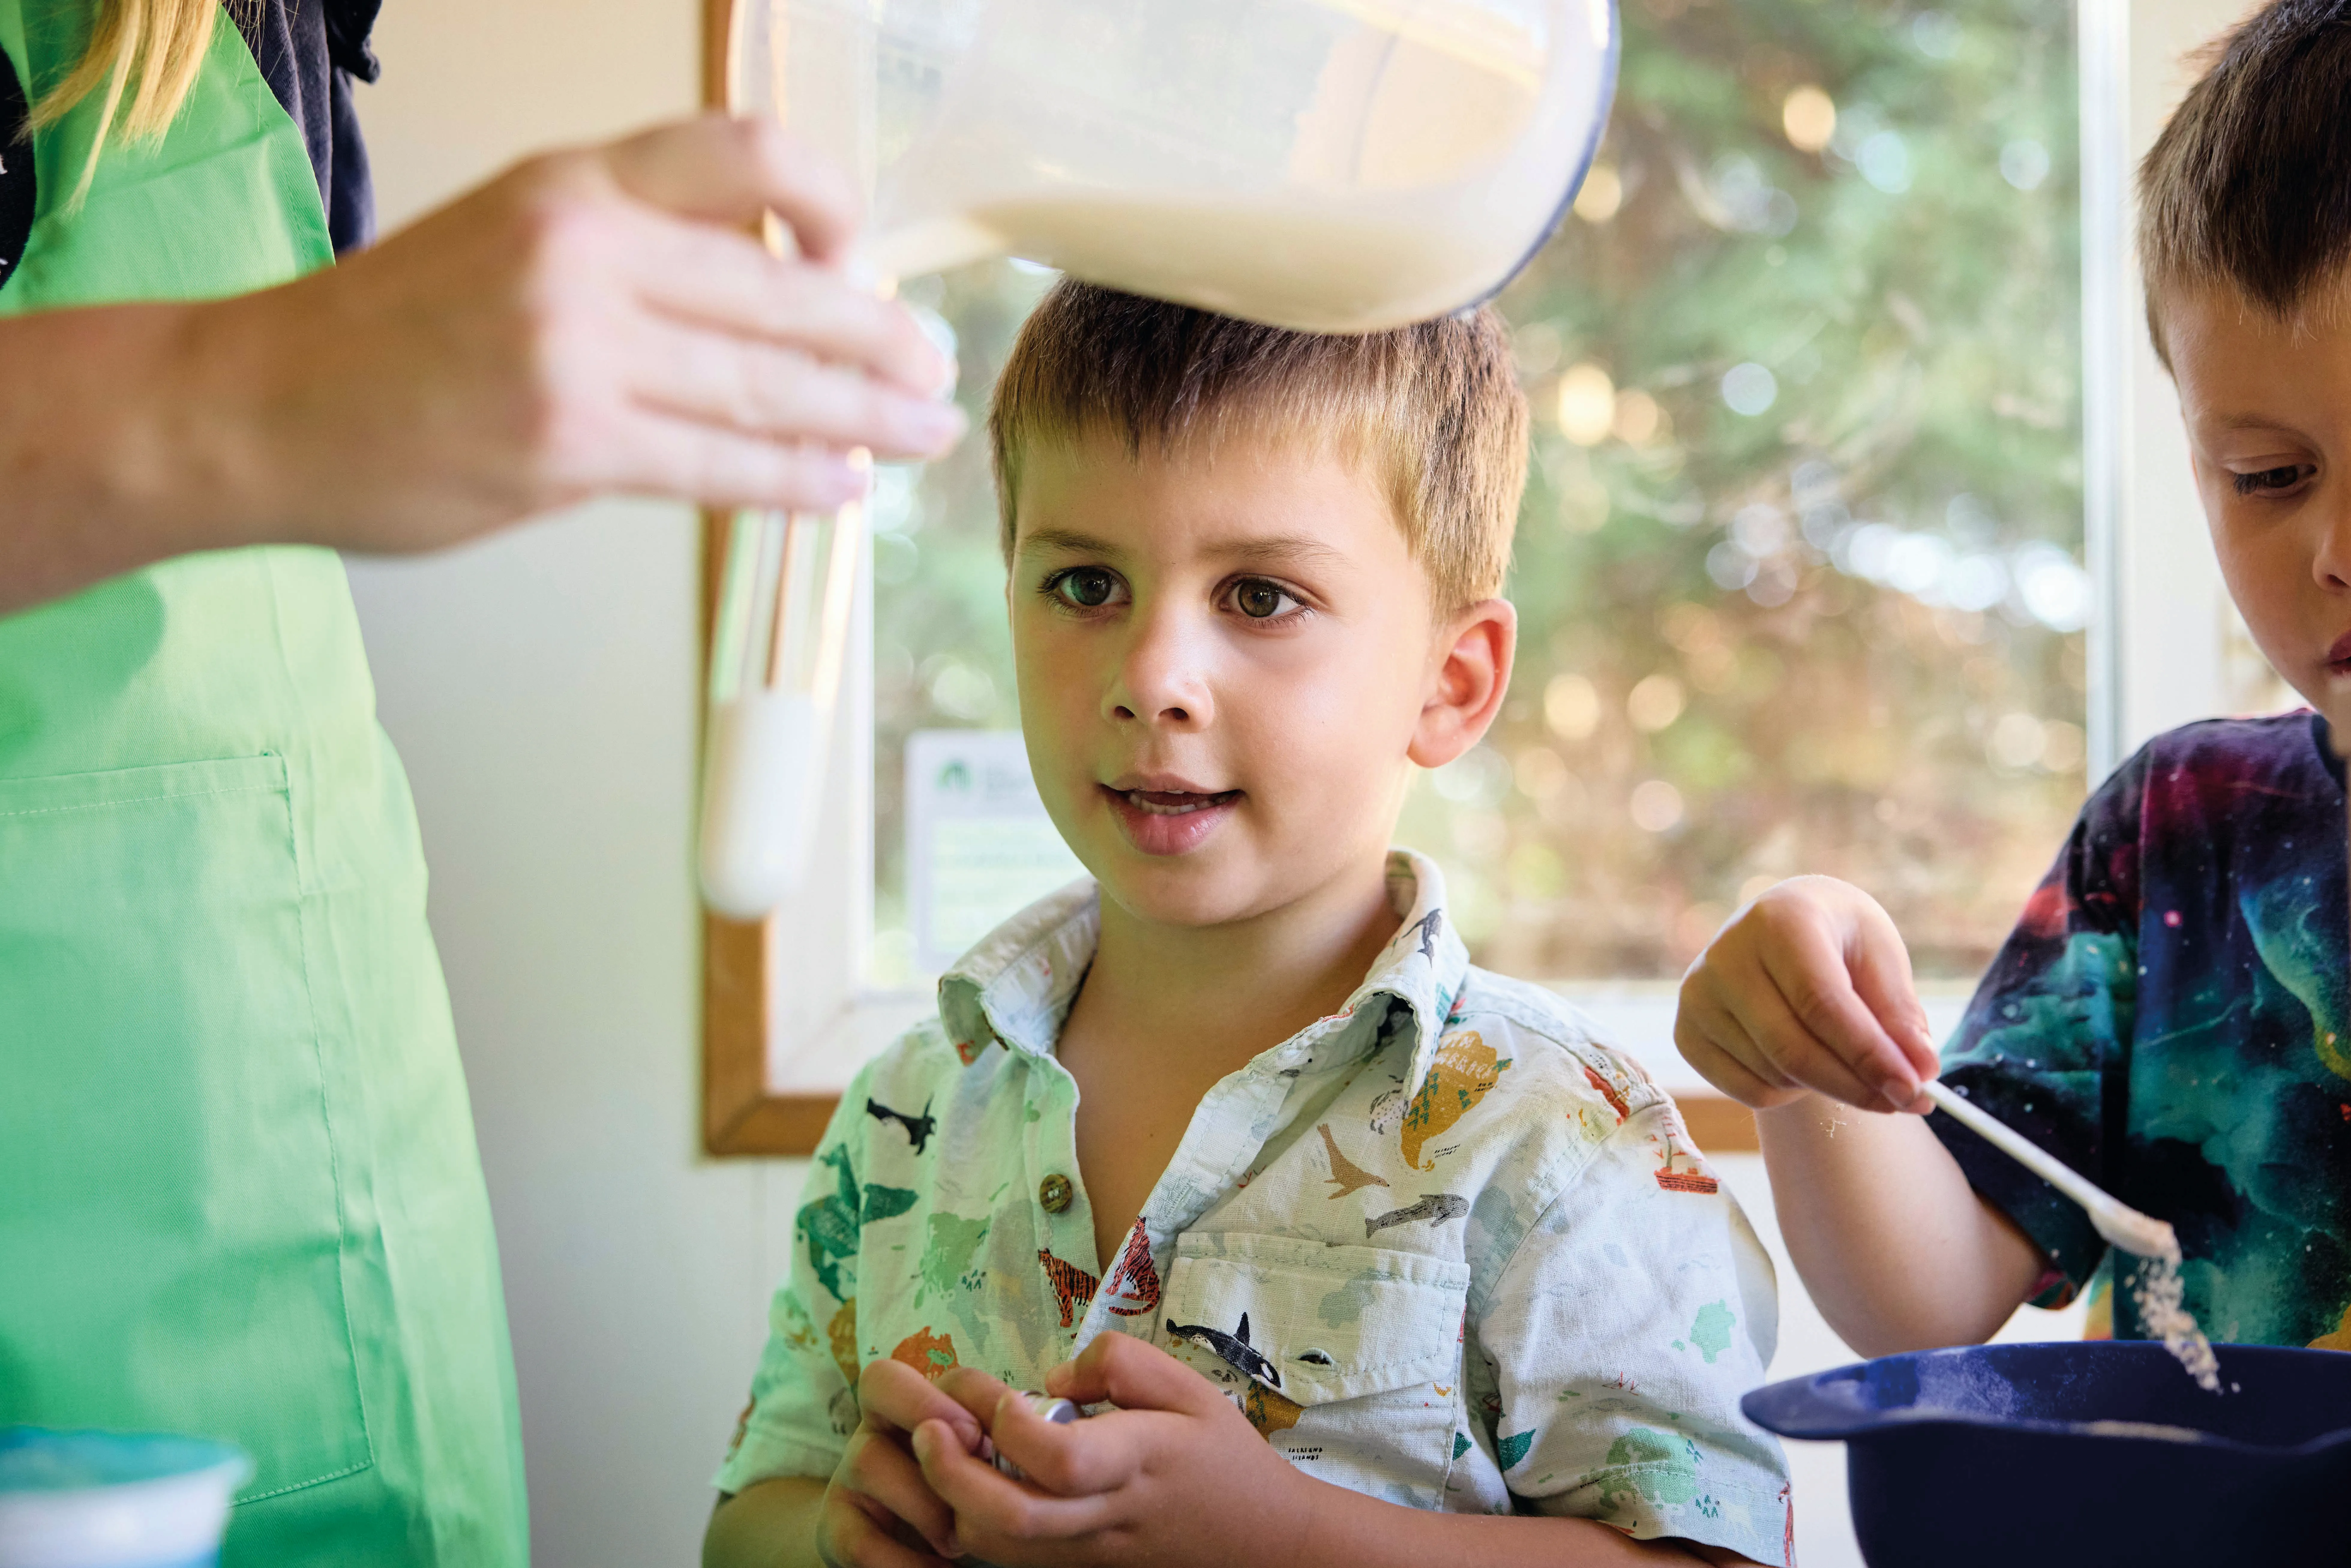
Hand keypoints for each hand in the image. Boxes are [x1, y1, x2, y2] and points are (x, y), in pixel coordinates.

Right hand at [197, 113, 963, 553]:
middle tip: (933, 367)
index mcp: (574, 184)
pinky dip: (796, 479)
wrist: (256, 404)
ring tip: (922, 433)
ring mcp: (575, 355)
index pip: (743, 156)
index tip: (857, 257)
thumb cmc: (393, 326)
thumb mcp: (511, 230)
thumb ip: (632, 247)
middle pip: (779, 289)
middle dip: (875, 338)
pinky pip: (718, 467)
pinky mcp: (567, 449)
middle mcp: (583, 254)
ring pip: (765, 386)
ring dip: (863, 418)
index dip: (825, 202)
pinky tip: (846, 487)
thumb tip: (765, 289)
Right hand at [817, 1358, 984, 1567]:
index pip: (924, 1360)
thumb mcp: (980, 1457)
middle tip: (974, 1455)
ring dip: (926, 1503)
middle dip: (929, 1410)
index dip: (947, 1391)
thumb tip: (1048, 1408)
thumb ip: (999, 1432)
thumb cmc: (961, 1492)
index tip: (984, 1432)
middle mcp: (875, 1425)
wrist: (907, 1545)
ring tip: (960, 1539)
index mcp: (913, 1401)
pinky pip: (858, 1539)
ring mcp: (849, 1475)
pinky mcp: (836, 1526)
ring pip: (870, 1461)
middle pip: (879, 1383)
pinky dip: (904, 1561)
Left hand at [910, 1334, 1313, 1567]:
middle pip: (1010, 1516)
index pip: (1063, 1461)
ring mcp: (1084, 1552)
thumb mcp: (1192, 1389)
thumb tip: (1053, 1378)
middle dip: (951, 1471)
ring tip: (938, 1447)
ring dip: (950, 1499)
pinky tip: (965, 1479)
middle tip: (926, 1425)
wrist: (1260, 1546)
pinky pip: (1007, 1556)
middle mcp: (1104, 1516)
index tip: (1002, 1393)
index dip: (1016, 1427)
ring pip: (996, 1545)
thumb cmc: (1223, 1458)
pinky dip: (969, 1522)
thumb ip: (1123, 1365)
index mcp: (1139, 1463)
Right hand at [1675, 875, 1938, 1112]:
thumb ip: (1900, 1012)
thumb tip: (1920, 1073)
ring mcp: (1697, 996)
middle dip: (1856, 1086)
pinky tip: (1805, 1064)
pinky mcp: (1687, 1032)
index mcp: (1778, 919)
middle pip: (1792, 1049)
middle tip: (1906, 1103)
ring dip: (1827, 1086)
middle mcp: (1725, 955)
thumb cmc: (1838, 940)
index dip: (1870, 1054)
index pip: (1821, 1002)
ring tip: (1849, 1062)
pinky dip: (1790, 1094)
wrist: (1780, 931)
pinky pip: (1747, 1091)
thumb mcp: (1878, 956)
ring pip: (1774, 1075)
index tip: (1916, 1091)